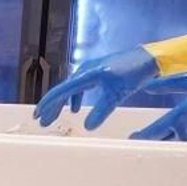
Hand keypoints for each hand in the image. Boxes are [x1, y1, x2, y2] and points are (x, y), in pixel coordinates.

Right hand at [34, 47, 159, 129]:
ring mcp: (90, 71)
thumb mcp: (118, 95)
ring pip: (69, 90)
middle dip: (51, 107)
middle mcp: (85, 71)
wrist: (148, 58)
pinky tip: (76, 109)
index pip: (61, 91)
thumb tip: (87, 127)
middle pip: (62, 91)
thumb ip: (101, 111)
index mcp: (87, 75)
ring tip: (54, 117)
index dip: (48, 104)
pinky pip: (79, 87)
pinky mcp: (97, 73)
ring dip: (61, 104)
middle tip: (42, 121)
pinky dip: (74, 99)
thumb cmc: (134, 73)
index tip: (38, 115)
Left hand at [129, 67, 186, 143]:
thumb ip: (170, 84)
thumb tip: (148, 84)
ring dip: (172, 141)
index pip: (155, 131)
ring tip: (163, 138)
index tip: (131, 138)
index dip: (142, 136)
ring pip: (182, 142)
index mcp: (182, 116)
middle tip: (141, 142)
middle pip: (166, 141)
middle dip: (154, 141)